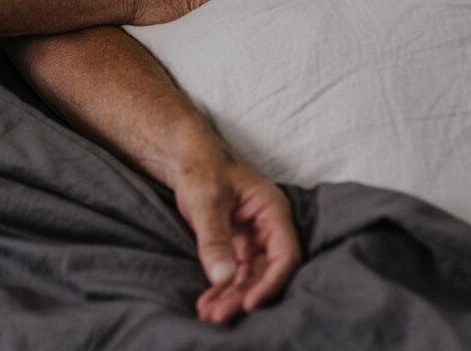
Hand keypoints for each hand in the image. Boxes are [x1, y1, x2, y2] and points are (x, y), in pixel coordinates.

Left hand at [173, 148, 301, 324]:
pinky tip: (207, 303)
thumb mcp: (206, 199)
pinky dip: (222, 288)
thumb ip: (214, 237)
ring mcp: (253, 238)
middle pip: (266, 270)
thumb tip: (222, 277)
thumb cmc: (202, 166)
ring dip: (231, 296)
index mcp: (273, 211)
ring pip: (250, 276)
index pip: (285, 254)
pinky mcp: (237, 245)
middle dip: (244, 295)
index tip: (248, 302)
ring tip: (208, 314)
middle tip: (218, 315)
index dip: (270, 282)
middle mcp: (268, 227)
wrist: (186, 155)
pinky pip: (234, 273)